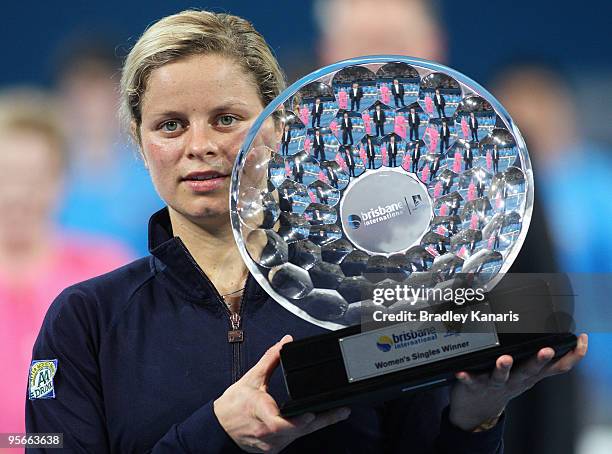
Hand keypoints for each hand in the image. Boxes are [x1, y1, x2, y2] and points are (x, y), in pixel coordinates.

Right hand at [214, 335, 350, 452]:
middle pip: (299, 430)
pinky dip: (301, 430)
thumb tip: (284, 343)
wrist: (218, 427)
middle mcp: (267, 434)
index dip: (298, 421)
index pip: (281, 423)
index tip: (311, 415)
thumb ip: (270, 359)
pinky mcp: (272, 449)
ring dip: (314, 425)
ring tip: (334, 414)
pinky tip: (311, 421)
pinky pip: (292, 440)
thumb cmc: (232, 405)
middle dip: (322, 420)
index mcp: (261, 414)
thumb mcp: (251, 378)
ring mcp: (270, 445)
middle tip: (342, 411)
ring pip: (298, 436)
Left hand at [449, 333, 587, 431]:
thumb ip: (545, 362)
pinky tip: (461, 372)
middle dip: (539, 360)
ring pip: (501, 376)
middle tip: (546, 350)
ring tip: (505, 359)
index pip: (555, 367)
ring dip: (503, 368)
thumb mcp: (530, 376)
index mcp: (530, 376)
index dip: (571, 356)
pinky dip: (466, 376)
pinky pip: (470, 381)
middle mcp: (515, 380)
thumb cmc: (506, 384)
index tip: (579, 341)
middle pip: (530, 370)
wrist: (478, 410)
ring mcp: (495, 384)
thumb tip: (570, 341)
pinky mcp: (475, 385)